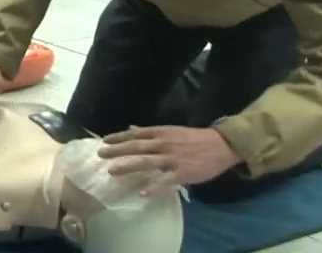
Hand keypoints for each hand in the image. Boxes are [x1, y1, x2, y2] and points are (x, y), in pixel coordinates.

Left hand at [99, 125, 242, 196]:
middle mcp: (164, 144)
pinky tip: (142, 193)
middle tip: (100, 154)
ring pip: (147, 162)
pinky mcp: (183, 172)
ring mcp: (173, 159)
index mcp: (161, 132)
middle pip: (137, 146)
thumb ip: (151, 132)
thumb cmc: (194, 139)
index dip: (119, 137)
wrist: (221, 145)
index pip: (136, 133)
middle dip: (117, 150)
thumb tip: (130, 128)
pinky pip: (166, 181)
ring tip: (112, 171)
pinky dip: (154, 187)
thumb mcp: (171, 131)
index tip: (104, 140)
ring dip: (128, 166)